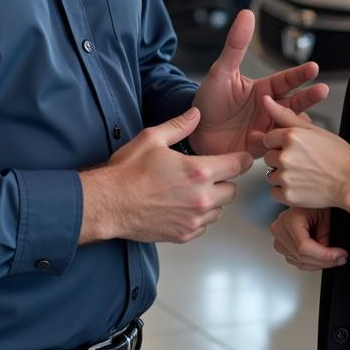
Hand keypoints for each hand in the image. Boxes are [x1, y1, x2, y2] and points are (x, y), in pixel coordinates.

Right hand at [79, 107, 252, 244]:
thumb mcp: (153, 138)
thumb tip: (196, 114)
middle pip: (232, 191)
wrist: (108, 203)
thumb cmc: (128, 172)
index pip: (237, 166)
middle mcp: (201, 198)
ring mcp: (192, 220)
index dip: (241, 159)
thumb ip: (179, 125)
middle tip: (207, 173)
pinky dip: (198, 217)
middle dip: (224, 181)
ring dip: (212, 200)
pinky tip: (182, 206)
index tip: (240, 158)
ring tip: (191, 190)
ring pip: (219, 210)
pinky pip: (203, 226)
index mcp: (198, 172)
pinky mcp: (183, 235)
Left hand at [191, 9, 328, 158]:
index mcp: (263, 90)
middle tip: (322, 90)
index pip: (285, 80)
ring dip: (296, 123)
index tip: (313, 67)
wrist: (194, 132)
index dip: (299, 74)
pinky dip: (275, 143)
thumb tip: (246, 14)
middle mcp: (268, 109)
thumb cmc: (208, 101)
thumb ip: (236, 45)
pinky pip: (273, 146)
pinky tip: (271, 139)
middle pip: (294, 102)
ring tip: (304, 121)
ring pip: (288, 125)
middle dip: (309, 97)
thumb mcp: (222, 71)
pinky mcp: (260, 149)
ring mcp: (266, 129)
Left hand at [262, 97, 349, 218]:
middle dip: (280, 158)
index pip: (269, 138)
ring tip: (303, 174)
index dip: (280, 143)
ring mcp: (286, 177)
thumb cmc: (338, 156)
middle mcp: (285, 156)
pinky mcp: (288, 195)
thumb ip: (285, 115)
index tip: (294, 148)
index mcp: (291, 136)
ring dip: (282, 175)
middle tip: (301, 162)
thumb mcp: (314, 129)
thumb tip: (266, 100)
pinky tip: (300, 186)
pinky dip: (284, 191)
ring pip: (271, 174)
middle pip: (269, 156)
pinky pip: (274, 192)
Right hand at [271, 207, 346, 271]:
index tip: (340, 255)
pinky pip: (297, 262)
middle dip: (325, 261)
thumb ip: (325, 237)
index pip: (304, 247)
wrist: (306, 197)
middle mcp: (280, 230)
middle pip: (302, 257)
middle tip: (341, 258)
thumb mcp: (324, 216)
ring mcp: (278, 239)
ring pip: (300, 262)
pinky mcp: (280, 246)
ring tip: (333, 257)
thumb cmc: (314, 204)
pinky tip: (321, 257)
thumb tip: (330, 256)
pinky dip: (311, 263)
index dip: (324, 255)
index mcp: (289, 220)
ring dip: (319, 264)